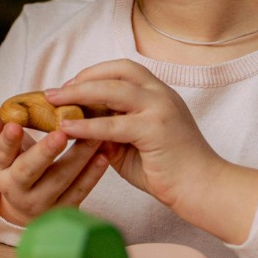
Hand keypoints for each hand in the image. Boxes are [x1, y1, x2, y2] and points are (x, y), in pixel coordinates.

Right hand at [0, 104, 108, 226]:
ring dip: (79, 157)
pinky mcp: (63, 210)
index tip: (15, 125)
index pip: (1, 153)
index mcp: (1, 170)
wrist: (27, 211)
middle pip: (29, 170)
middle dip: (45, 152)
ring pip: (60, 179)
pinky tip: (103, 156)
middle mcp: (18, 190)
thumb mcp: (4, 152)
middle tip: (60, 133)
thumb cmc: (17, 168)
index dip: (7, 140)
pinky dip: (93, 175)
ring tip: (93, 136)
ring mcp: (42, 203)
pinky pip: (79, 192)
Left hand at [46, 60, 257, 243]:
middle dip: (81, 79)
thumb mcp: (133, 145)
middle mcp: (160, 94)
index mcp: (158, 93)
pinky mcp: (155, 130)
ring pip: (113, 90)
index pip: (123, 69)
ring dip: (79, 94)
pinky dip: (87, 125)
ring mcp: (160, 109)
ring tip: (53, 103)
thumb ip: (110, 131)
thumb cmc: (168, 170)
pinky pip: (113, 124)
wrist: (203, 189)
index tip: (70, 85)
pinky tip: (67, 129)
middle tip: (54, 92)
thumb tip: (78, 126)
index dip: (94, 73)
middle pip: (116, 72)